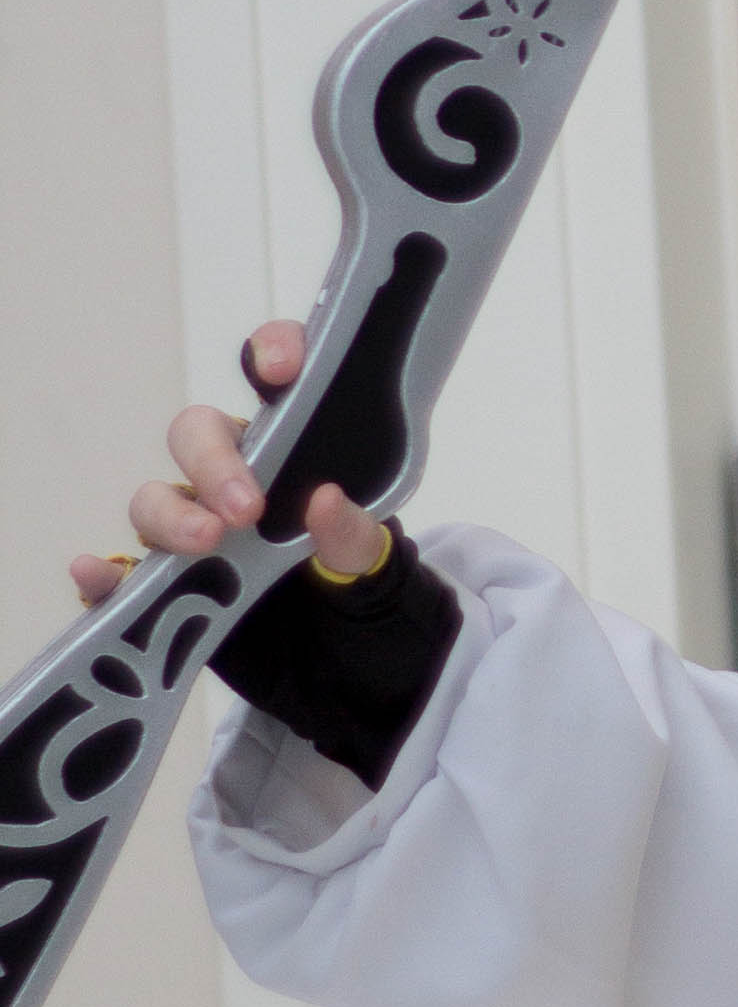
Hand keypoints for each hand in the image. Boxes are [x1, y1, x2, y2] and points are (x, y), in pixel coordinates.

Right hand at [74, 319, 387, 604]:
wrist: (341, 653)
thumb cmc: (353, 582)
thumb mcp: (371, 562)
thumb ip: (354, 534)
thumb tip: (323, 501)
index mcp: (292, 448)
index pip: (279, 377)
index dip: (274, 352)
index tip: (278, 368)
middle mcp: (234, 476)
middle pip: (197, 435)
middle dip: (213, 461)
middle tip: (246, 509)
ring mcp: (194, 526)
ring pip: (155, 499)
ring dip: (171, 516)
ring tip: (205, 544)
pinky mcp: (167, 584)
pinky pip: (121, 572)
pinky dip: (104, 572)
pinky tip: (96, 574)